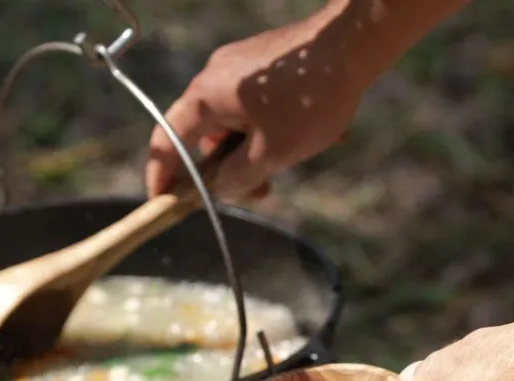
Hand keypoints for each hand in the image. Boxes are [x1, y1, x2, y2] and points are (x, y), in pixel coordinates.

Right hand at [145, 12, 367, 201]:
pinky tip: (303, 138)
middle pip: (204, 136)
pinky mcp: (262, 66)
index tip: (161, 202)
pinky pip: (253, 108)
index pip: (166, 141)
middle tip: (259, 192)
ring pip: (233, 124)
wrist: (353, 44)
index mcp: (205, 97)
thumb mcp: (270, 153)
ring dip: (254, 152)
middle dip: (227, 170)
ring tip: (289, 164)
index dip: (160, 176)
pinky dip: (268, 130)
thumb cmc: (308, 100)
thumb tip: (218, 190)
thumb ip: (237, 177)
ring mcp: (238, 67)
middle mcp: (213, 77)